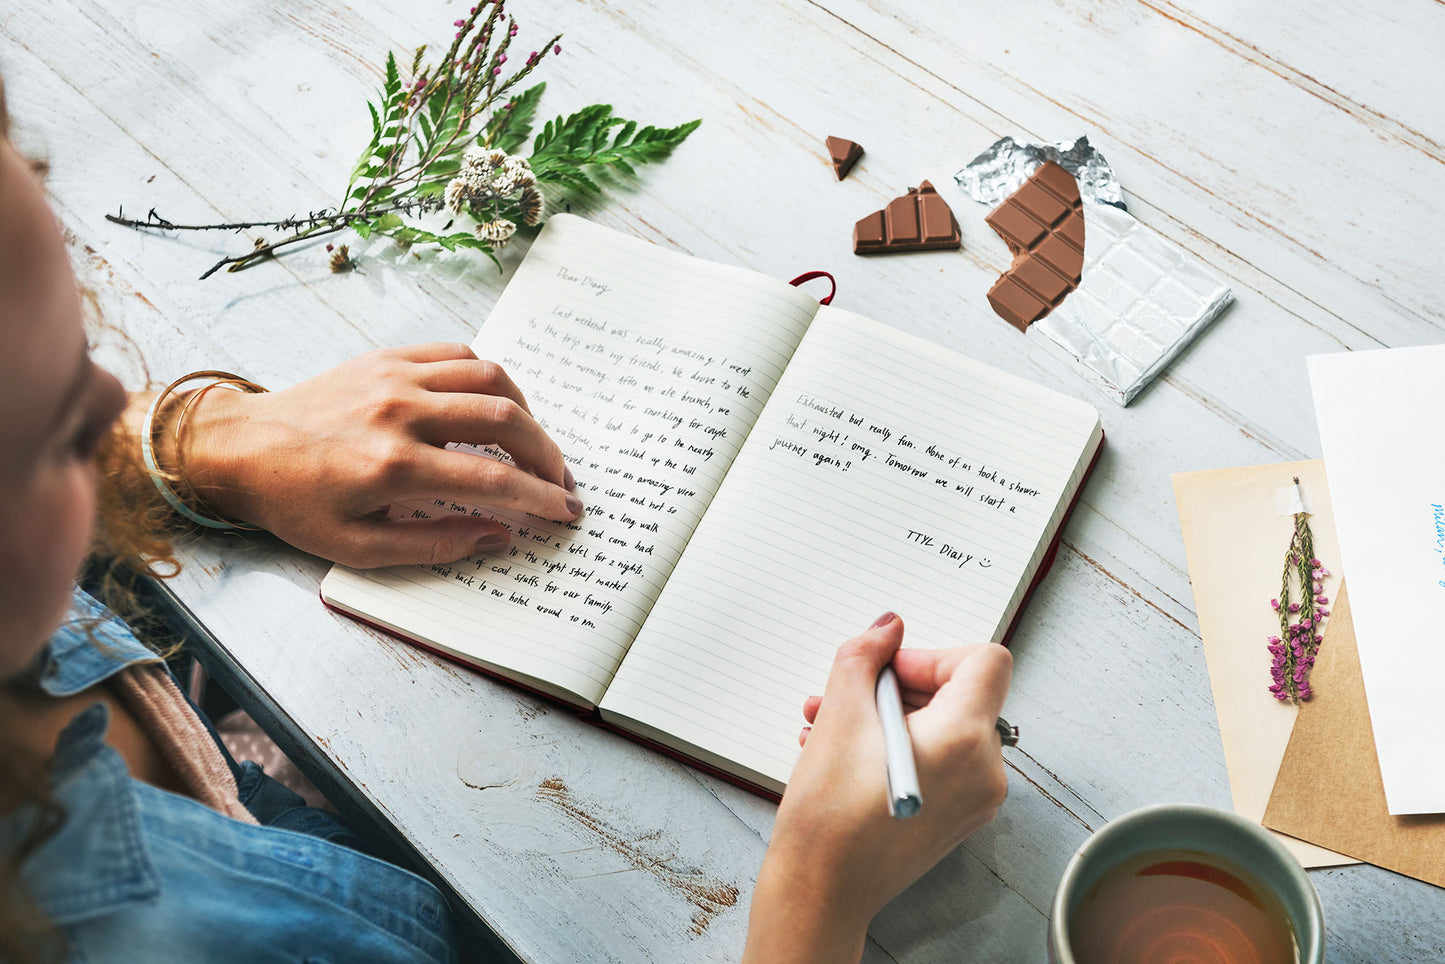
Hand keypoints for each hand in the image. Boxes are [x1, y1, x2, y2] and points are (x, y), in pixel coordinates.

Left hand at [172, 344, 581, 566]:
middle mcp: (399, 412)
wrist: (239, 446)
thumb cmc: (294, 502)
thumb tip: (497, 536)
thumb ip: (433, 545)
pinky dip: (488, 378)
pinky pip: (457, 355)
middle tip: (559, 479)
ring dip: (525, 411)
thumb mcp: (356, 547)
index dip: (539, 497)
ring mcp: (394, 377)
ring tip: (532, 443)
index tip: (565, 510)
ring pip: (489, 377)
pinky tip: (494, 405)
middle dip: (546, 453)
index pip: (492, 478)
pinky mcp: (387, 357)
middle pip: (504, 419)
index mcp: (392, 466)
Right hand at [742, 614, 1011, 962]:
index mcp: (966, 740)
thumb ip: (865, 657)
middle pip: (961, 695)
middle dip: (899, 687)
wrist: (821, 891)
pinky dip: (900, 747)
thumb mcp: (840, 716)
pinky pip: (940, 762)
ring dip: (890, 716)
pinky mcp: (957, 818)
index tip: (890, 670)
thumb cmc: (830, 817)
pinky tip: (847, 753)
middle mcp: (985, 772)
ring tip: (830, 724)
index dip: (933, 655)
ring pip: (943, 729)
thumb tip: (888, 628)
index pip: (984, 662)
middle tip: (848, 694)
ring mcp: (975, 800)